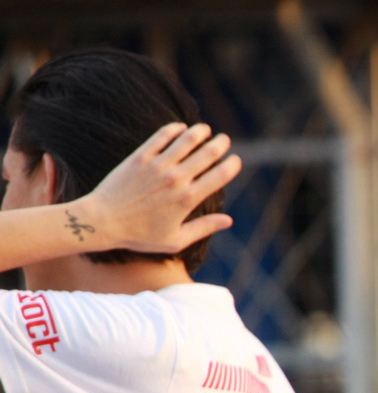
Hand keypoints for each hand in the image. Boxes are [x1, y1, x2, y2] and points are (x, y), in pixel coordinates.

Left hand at [82, 122, 241, 254]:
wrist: (102, 221)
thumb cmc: (139, 236)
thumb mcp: (176, 240)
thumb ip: (204, 228)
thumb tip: (229, 220)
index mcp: (188, 200)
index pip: (219, 176)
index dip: (232, 165)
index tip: (236, 160)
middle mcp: (175, 179)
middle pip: (207, 154)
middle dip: (220, 144)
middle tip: (224, 140)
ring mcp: (157, 166)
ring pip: (186, 140)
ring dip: (200, 132)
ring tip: (206, 129)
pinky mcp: (140, 157)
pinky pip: (161, 137)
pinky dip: (174, 129)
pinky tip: (181, 128)